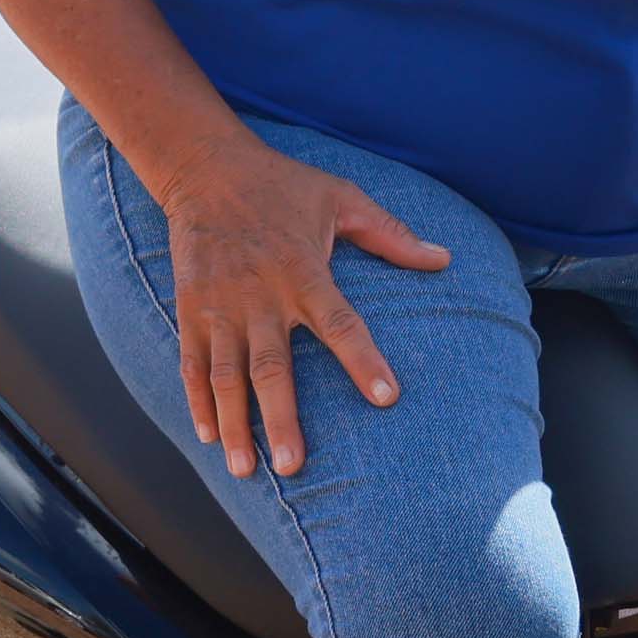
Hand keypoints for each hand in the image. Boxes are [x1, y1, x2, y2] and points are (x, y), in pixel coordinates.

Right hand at [158, 137, 447, 478]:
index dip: (364, 362)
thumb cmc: (282, 184)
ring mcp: (221, 306)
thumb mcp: (343, 198)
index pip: (341, 324)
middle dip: (281, 419)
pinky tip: (208, 436)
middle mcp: (261, 295)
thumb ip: (393, 235)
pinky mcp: (192, 308)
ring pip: (227, 375)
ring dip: (236, 424)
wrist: (205, 166)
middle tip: (293, 466)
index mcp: (304, 271)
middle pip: (273, 367)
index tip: (386, 399)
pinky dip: (198, 400)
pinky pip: (192, 362)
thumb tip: (445, 259)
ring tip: (246, 470)